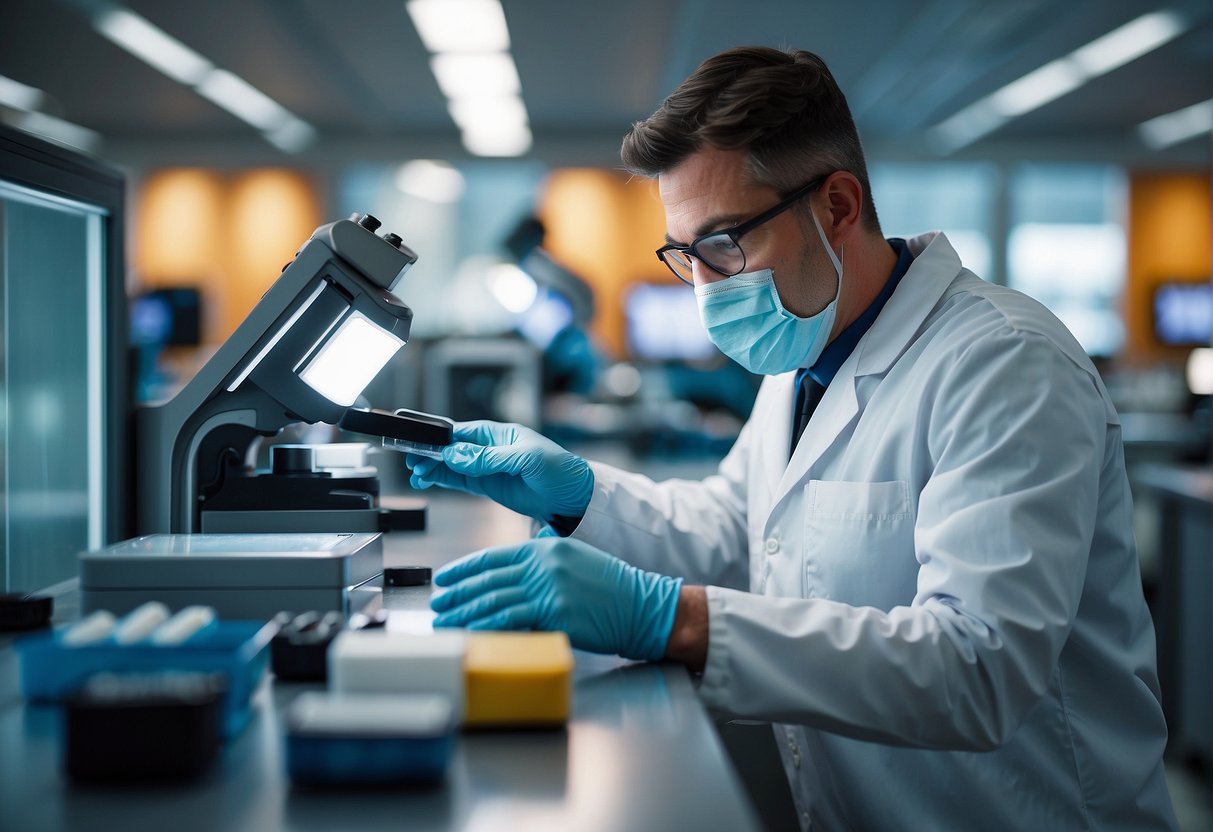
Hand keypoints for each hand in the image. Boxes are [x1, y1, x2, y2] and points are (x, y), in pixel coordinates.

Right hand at [407, 421, 592, 523]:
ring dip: (431, 467)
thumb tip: (456, 454)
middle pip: (449, 447)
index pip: (460, 431)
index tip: (418, 441)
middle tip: (412, 461)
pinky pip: (458, 479)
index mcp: (497, 433)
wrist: (574, 498)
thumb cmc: (560, 469)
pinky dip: (440, 479)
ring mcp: (486, 467)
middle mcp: (488, 448)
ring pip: (449, 464)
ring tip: (416, 474)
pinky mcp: (487, 485)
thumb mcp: (526, 459)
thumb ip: (490, 458)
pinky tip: (427, 479)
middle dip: (429, 452)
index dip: (437, 437)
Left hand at [429, 537, 682, 660]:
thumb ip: (543, 564)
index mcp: (546, 547)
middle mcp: (544, 563)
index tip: (444, 579)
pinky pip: (510, 620)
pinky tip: (470, 632)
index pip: (493, 556)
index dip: (464, 569)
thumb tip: (512, 578)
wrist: (643, 606)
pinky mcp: (556, 613)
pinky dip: (486, 627)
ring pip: (494, 600)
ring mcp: (549, 587)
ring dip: (464, 612)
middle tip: (436, 603)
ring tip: (444, 621)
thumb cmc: (612, 589)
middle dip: (457, 593)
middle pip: (488, 579)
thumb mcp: (575, 561)